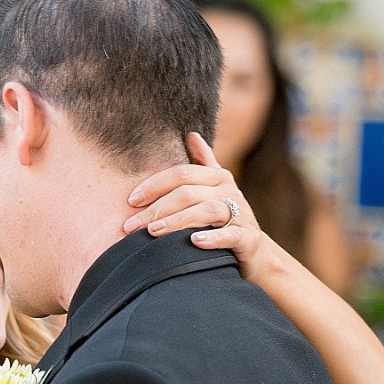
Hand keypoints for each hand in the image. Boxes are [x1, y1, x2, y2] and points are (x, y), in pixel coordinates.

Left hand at [123, 133, 276, 273]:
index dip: (154, 185)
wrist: (253, 250)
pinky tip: (194, 241)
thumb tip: (191, 134)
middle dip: (156, 208)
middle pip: (188, 193)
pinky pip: (230, 235)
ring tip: (153, 232)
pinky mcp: (248, 237)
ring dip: (177, 221)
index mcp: (217, 177)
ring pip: (206, 211)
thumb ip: (203, 162)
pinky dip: (213, 237)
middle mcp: (229, 191)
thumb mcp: (213, 189)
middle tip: (131, 225)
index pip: (181, 174)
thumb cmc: (224, 218)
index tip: (131, 200)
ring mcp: (241, 214)